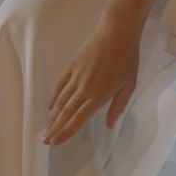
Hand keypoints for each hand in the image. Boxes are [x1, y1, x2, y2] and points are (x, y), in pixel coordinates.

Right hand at [44, 20, 141, 145]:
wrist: (118, 32)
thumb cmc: (127, 58)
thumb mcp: (129, 86)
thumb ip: (118, 107)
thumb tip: (109, 124)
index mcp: (99, 96)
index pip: (78, 120)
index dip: (65, 133)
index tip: (56, 142)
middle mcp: (84, 88)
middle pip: (65, 113)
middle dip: (54, 129)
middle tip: (46, 140)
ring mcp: (76, 76)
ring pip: (60, 101)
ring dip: (52, 116)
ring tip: (47, 128)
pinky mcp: (72, 65)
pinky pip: (59, 85)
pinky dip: (53, 96)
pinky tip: (51, 106)